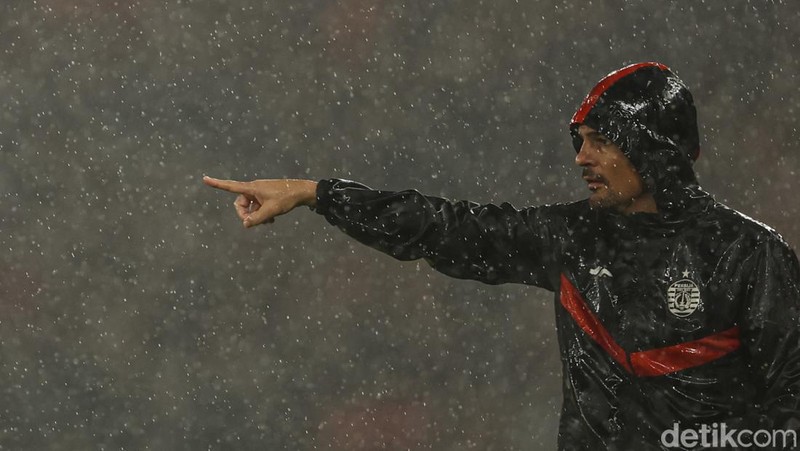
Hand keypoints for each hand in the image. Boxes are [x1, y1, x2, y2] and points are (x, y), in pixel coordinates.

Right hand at [203, 176, 317, 227]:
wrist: (302, 192)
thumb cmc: (286, 199)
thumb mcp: (271, 211)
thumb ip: (257, 219)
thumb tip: (245, 224)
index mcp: (252, 188)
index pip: (231, 186)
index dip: (217, 184)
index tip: (204, 179)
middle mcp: (254, 188)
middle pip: (241, 203)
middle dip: (245, 214)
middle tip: (254, 223)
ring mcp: (260, 192)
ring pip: (251, 207)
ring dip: (255, 216)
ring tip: (268, 222)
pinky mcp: (267, 196)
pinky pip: (258, 206)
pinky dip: (261, 214)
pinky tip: (271, 221)